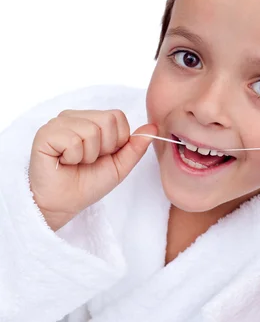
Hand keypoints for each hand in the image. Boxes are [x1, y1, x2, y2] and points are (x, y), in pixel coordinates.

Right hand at [29, 109, 156, 231]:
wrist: (64, 205)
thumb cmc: (87, 184)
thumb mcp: (119, 166)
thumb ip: (135, 146)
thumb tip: (153, 127)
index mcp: (90, 120)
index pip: (117, 116)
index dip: (116, 141)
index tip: (102, 156)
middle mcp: (73, 117)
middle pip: (107, 120)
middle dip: (104, 148)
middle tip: (87, 161)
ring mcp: (58, 123)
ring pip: (91, 130)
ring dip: (88, 155)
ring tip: (74, 162)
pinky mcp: (45, 134)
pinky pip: (73, 140)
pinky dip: (73, 158)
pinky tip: (63, 162)